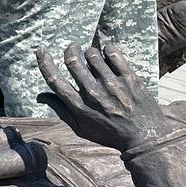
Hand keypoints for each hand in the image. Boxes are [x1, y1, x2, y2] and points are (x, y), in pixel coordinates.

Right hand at [36, 43, 175, 151]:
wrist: (145, 139)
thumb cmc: (110, 134)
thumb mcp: (81, 129)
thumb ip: (61, 110)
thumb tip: (40, 96)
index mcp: (79, 107)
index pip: (55, 80)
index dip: (44, 63)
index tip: (41, 51)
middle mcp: (93, 94)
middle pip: (73, 62)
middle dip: (70, 50)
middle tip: (72, 47)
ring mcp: (112, 85)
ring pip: (92, 55)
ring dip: (89, 52)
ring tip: (93, 56)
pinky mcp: (129, 79)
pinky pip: (113, 54)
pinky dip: (107, 49)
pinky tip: (107, 52)